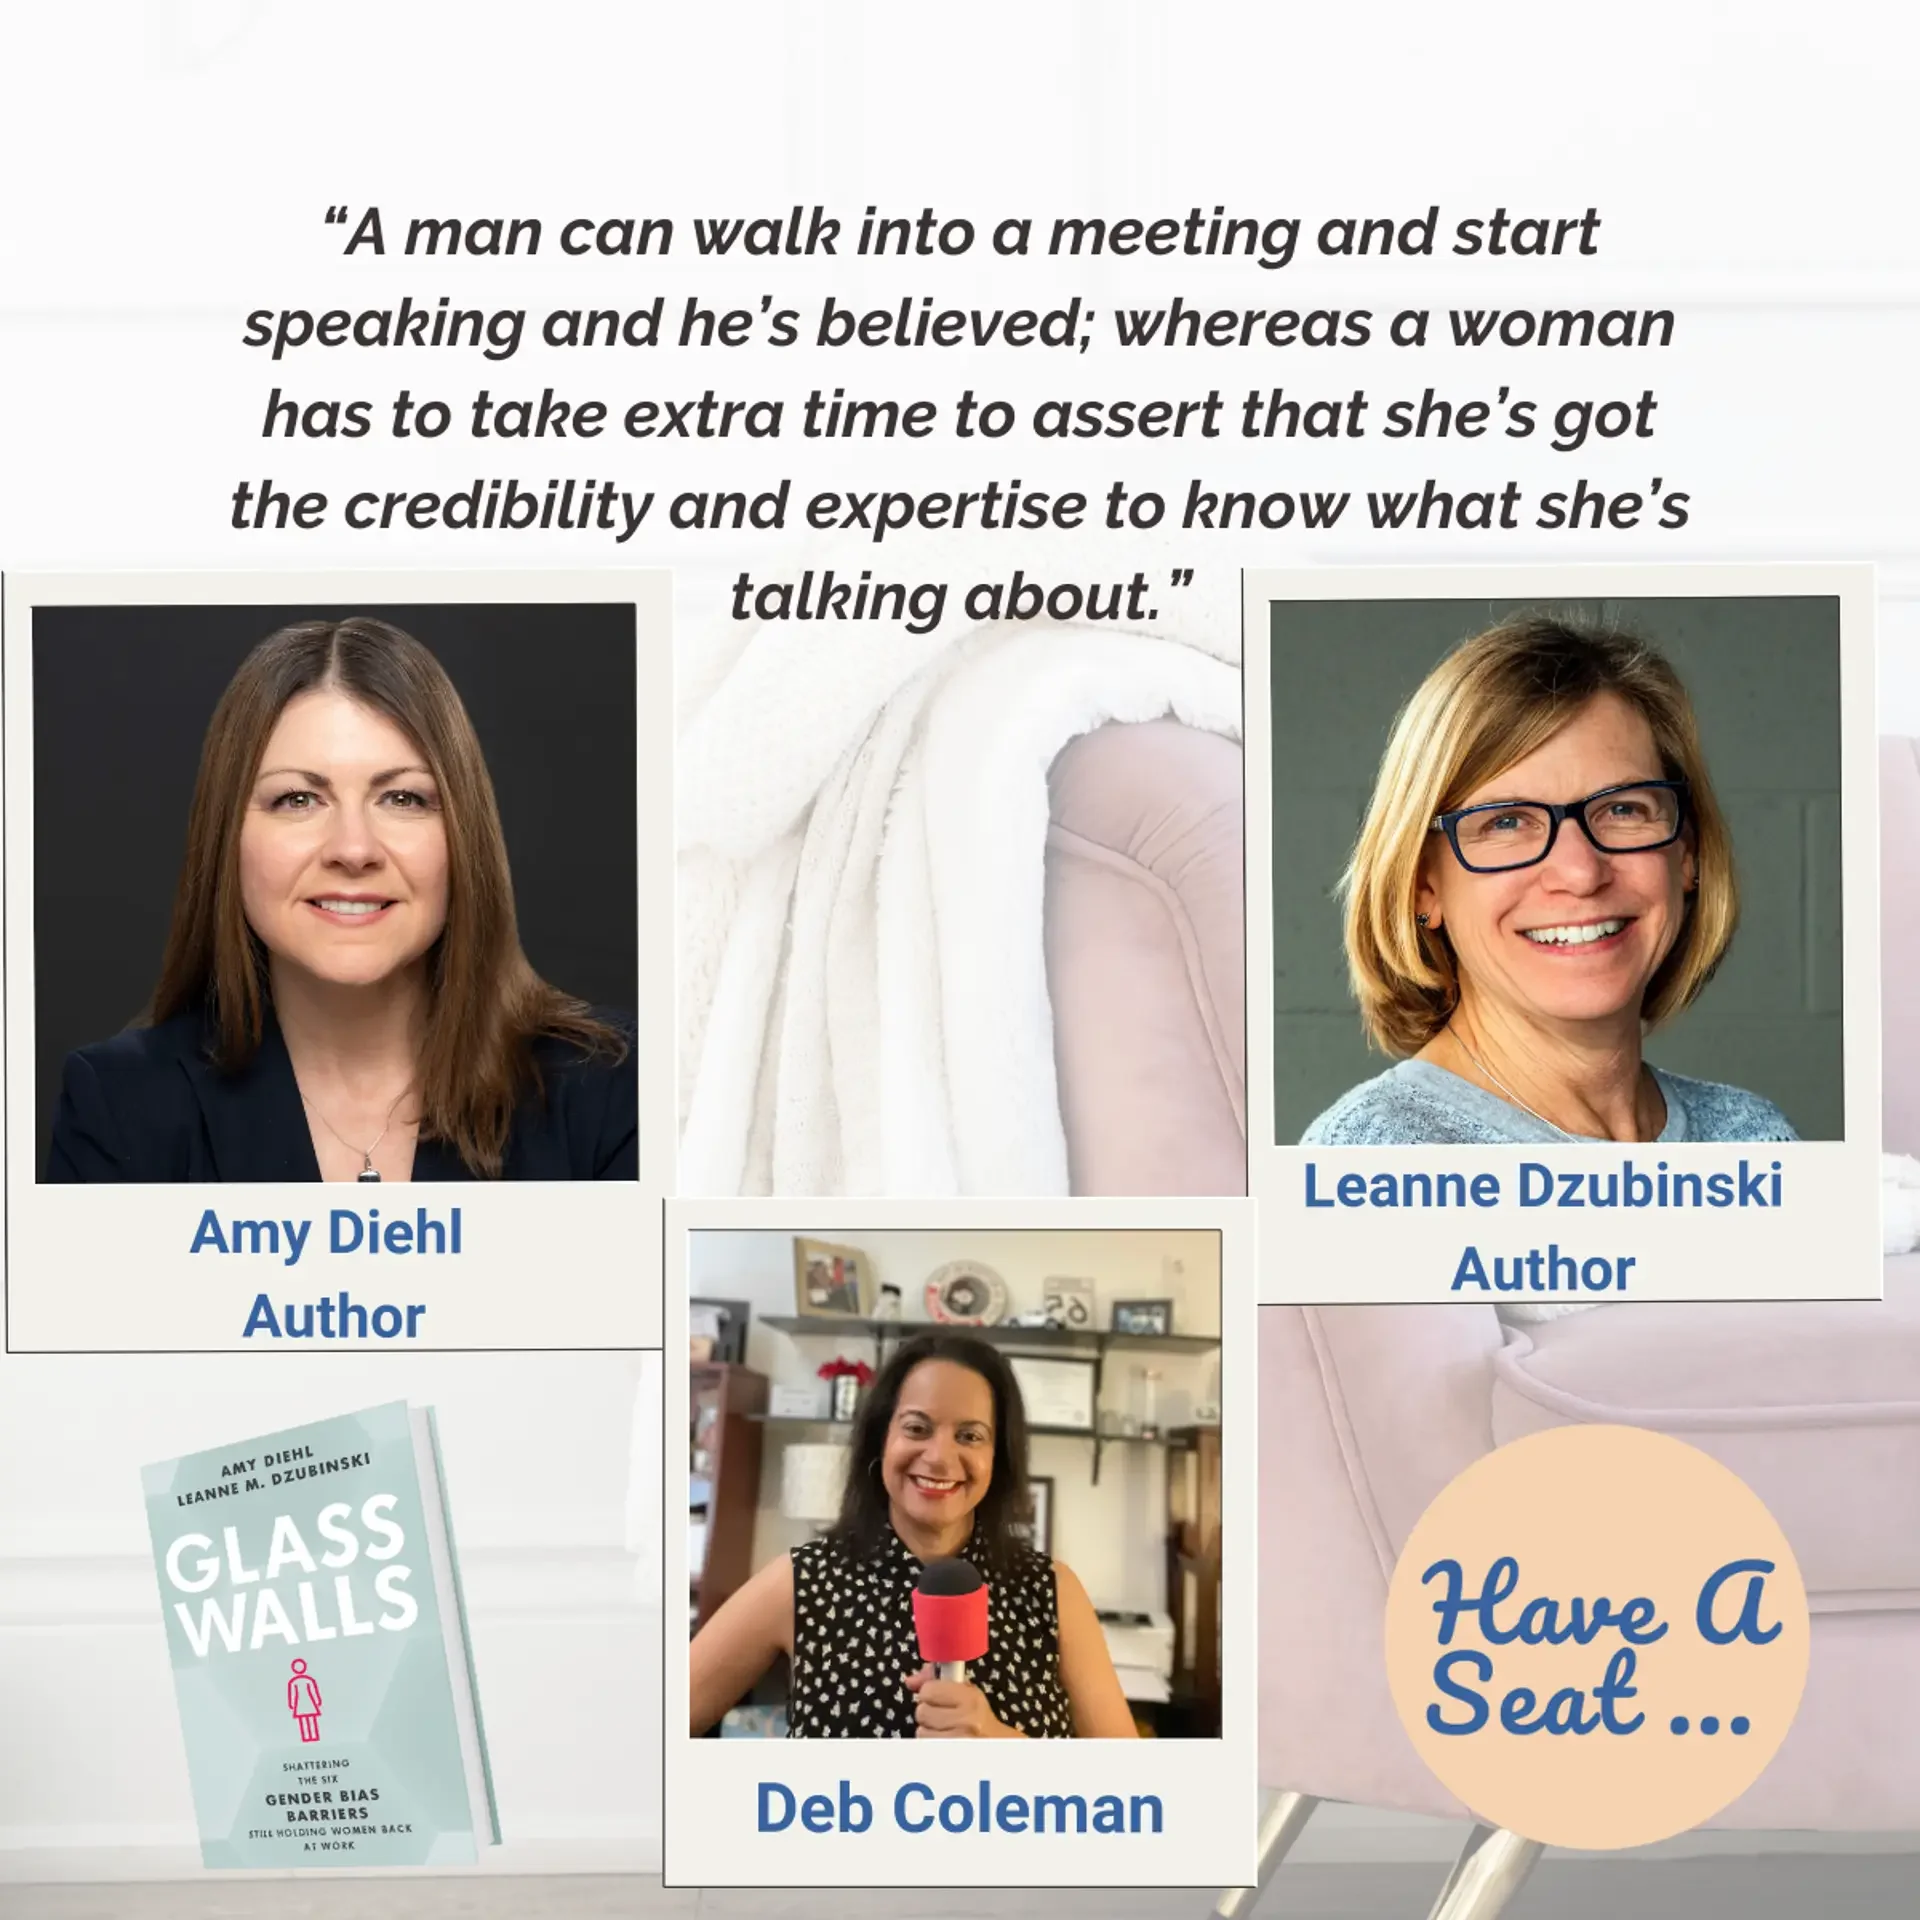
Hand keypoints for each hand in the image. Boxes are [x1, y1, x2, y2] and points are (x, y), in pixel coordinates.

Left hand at [904, 1663, 1018, 1738]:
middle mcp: (966, 1722)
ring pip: (921, 1732)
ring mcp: (958, 1744)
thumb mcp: (967, 1692)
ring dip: (929, 1731)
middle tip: (944, 1716)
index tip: (939, 1697)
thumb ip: (937, 1680)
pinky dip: (931, 1744)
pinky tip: (943, 1742)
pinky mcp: (950, 1759)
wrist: (997, 1746)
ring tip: (945, 1730)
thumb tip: (910, 1681)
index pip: (928, 1690)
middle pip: (922, 1712)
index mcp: (971, 1700)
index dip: (930, 1693)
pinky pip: (925, 1747)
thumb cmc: (979, 1718)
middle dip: (929, 1713)